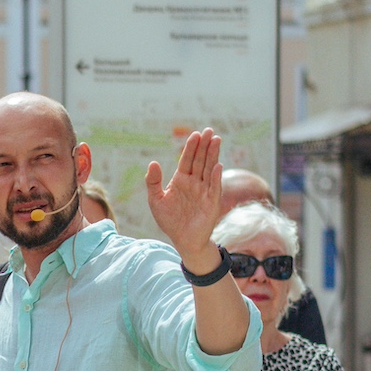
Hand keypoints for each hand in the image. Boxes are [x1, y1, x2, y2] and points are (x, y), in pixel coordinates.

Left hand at [144, 128, 225, 263]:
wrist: (183, 240)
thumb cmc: (170, 220)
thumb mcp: (156, 200)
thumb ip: (153, 182)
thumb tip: (153, 162)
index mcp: (182, 180)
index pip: (187, 159)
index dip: (191, 147)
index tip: (195, 134)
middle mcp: (195, 182)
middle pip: (200, 160)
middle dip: (204, 145)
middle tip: (209, 131)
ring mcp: (204, 191)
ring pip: (209, 169)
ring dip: (213, 155)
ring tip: (216, 140)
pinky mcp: (211, 202)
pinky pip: (214, 187)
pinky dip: (215, 176)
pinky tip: (217, 165)